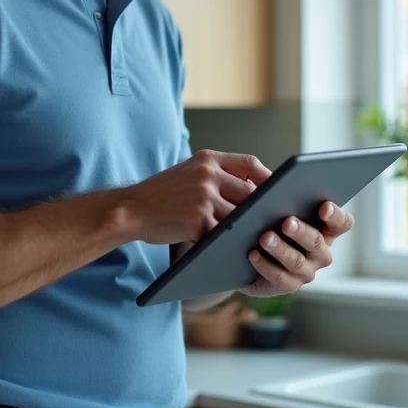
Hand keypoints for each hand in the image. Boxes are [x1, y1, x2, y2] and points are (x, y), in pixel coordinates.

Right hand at [122, 150, 272, 244]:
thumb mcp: (187, 171)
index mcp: (207, 159)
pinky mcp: (199, 221)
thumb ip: (215, 175)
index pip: (249, 163)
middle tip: (272, 220)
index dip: (268, 178)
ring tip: (258, 238)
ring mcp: (203, 198)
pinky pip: (224, 234)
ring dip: (248, 228)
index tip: (277, 191)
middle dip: (261, 208)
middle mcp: (207, 174)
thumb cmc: (161, 194)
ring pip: (240, 216)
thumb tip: (253, 187)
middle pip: (250, 192)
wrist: (129, 209)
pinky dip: (230, 242)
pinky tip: (235, 248)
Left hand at [239, 201, 353, 297]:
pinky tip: (252, 253)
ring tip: (265, 237)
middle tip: (286, 222)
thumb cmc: (267, 222)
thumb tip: (272, 185)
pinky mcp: (288, 285)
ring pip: (297, 261)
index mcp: (325, 229)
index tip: (324, 206)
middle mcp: (321, 252)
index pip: (342, 223)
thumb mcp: (275, 207)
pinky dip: (265, 265)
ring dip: (280, 249)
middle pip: (317, 242)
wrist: (246, 255)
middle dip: (301, 231)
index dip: (336, 216)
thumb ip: (281, 196)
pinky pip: (280, 277)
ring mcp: (307, 271)